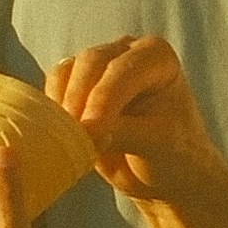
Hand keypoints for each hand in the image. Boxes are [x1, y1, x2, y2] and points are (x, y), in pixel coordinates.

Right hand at [49, 35, 227, 227]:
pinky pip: (55, 87)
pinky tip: (62, 132)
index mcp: (156, 57)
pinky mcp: (75, 85)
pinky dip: (52, 108)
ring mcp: (99, 66)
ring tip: (71, 138)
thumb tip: (85, 129)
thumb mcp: (157, 145)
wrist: (165, 175)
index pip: (123, 71)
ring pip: (67, 72)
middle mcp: (125, 52)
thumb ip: (123, 132)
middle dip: (80, 99)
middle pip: (90, 63)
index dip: (104, 99)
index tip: (91, 130)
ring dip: (63, 104)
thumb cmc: (175, 155)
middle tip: (76, 135)